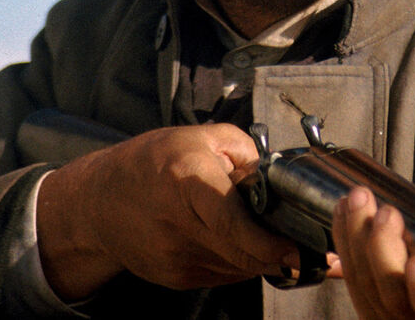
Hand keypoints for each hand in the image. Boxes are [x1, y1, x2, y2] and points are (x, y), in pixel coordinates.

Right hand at [35, 123, 295, 299]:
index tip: (300, 247)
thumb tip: (283, 182)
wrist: (98, 201)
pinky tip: (248, 245)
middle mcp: (177, 224)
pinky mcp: (174, 278)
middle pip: (243, 253)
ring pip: (238, 268)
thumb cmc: (152, 162)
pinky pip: (224, 274)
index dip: (269, 241)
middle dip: (282, 254)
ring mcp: (174, 257)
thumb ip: (246, 155)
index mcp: (186, 180)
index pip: (231, 221)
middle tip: (316, 248)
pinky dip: (243, 263)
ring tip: (285, 242)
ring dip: (265, 259)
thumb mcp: (201, 137)